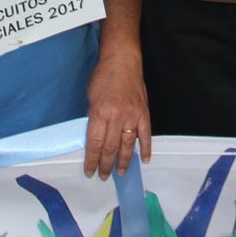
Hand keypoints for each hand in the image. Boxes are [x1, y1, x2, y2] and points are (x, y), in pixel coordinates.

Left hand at [83, 51, 150, 179]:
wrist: (123, 60)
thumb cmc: (103, 77)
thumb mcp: (91, 99)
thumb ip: (94, 119)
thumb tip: (96, 139)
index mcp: (100, 113)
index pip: (95, 143)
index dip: (92, 160)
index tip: (89, 171)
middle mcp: (117, 117)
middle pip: (111, 147)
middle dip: (106, 164)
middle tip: (103, 176)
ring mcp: (132, 115)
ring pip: (128, 145)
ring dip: (124, 161)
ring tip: (120, 173)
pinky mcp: (144, 112)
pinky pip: (145, 134)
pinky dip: (145, 148)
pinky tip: (144, 159)